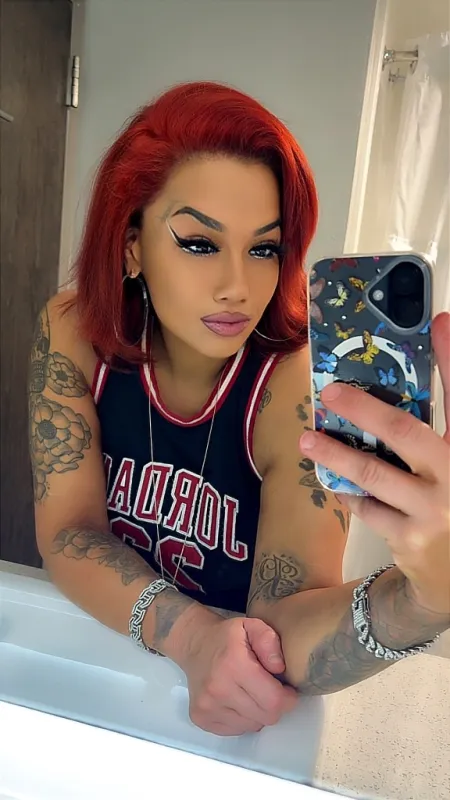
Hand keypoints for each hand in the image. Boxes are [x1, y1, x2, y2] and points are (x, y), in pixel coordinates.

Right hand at [180, 615, 297, 735]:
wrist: (195, 645)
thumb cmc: (227, 636)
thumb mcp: (252, 625)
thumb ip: (269, 641)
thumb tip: (279, 668)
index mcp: (233, 665)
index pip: (274, 701)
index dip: (288, 698)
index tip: (287, 688)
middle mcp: (217, 690)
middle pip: (265, 716)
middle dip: (274, 705)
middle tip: (270, 689)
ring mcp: (207, 707)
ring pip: (252, 725)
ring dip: (257, 712)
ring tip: (251, 692)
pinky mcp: (201, 719)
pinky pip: (236, 730)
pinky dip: (243, 718)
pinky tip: (237, 700)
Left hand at [300, 312, 449, 617]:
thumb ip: (444, 434)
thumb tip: (409, 398)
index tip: (440, 320)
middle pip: (405, 432)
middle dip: (363, 408)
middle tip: (330, 391)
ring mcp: (433, 513)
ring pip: (374, 473)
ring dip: (336, 453)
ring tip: (307, 439)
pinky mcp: (410, 541)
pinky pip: (367, 508)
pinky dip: (348, 490)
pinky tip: (332, 478)